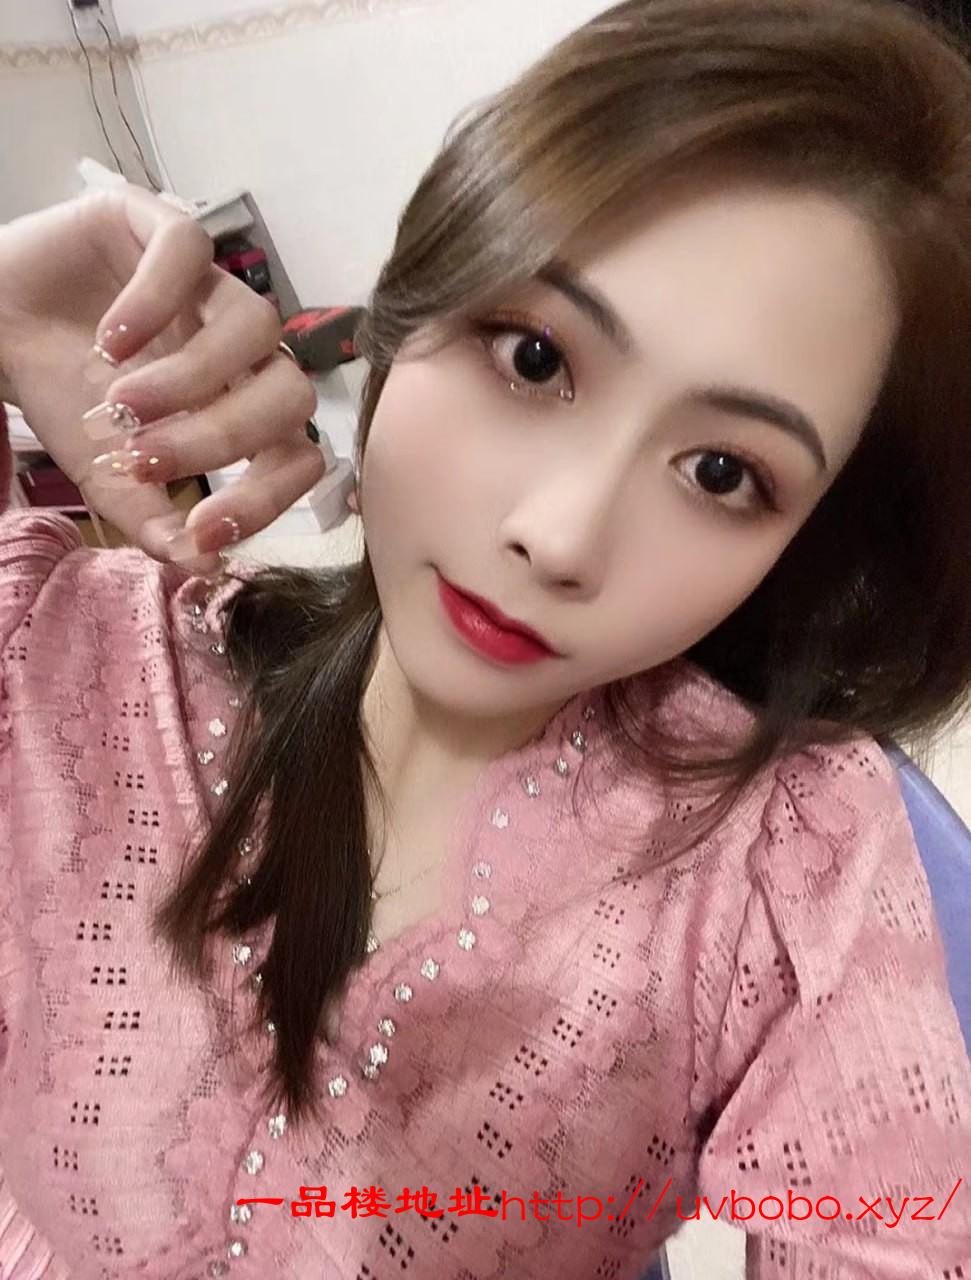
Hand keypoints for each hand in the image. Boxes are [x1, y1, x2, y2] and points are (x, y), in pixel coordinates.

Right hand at [0, 185, 322, 570]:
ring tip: (118, 401)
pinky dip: (155, 302)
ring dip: (189, 377)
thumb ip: (158, 523)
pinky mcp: (163, 227)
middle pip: (290, 392)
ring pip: (257, 325)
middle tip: (142, 456)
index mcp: (244, 408)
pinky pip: (191, 253)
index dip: (266, 496)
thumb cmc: (64, 400)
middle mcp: (243, 349)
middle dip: (222, 437)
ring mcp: (211, 286)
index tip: (203, 526)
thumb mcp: (109, 478)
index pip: (299, 452)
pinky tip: (109, 339)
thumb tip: (207, 564)